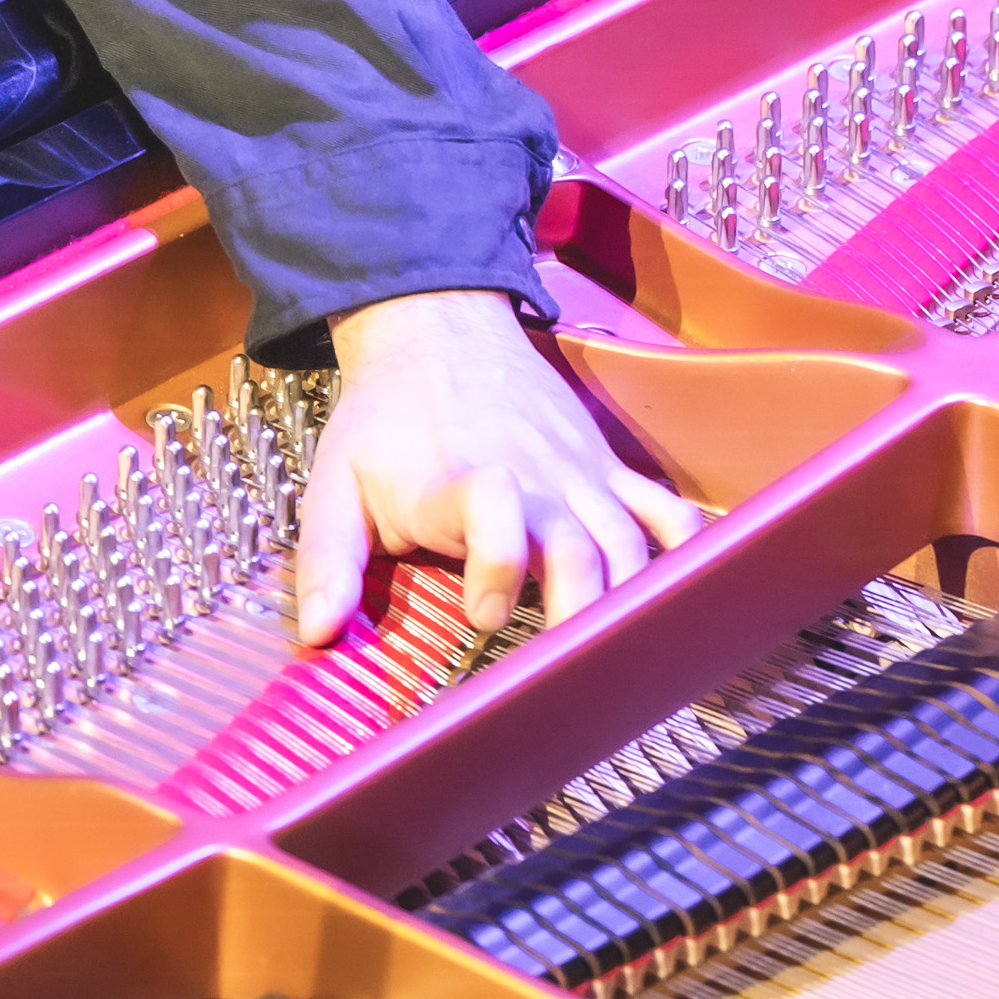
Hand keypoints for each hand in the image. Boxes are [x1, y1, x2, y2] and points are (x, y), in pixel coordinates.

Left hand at [291, 287, 698, 648]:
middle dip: (575, 619)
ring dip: (622, 604)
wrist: (435, 325)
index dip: (497, 569)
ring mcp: (579, 472)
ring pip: (628, 545)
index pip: (496, 513)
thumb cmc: (384, 418)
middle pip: (582, 552)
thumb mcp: (334, 481)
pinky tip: (671, 595)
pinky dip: (681, 552)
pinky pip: (665, 509)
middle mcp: (533, 478)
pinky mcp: (606, 465)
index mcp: (461, 481)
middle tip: (554, 673)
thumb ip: (327, 560)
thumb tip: (317, 634)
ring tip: (603, 657)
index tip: (482, 616)